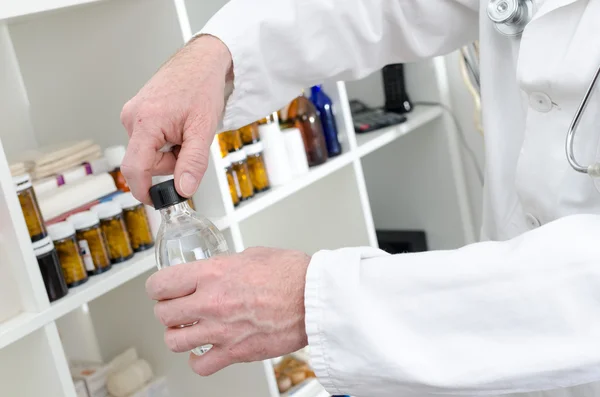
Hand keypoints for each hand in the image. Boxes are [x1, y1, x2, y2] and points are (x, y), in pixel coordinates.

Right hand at [120, 35, 232, 203]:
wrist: (202, 62)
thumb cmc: (202, 87)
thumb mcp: (203, 130)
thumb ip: (192, 162)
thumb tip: (183, 189)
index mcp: (145, 123)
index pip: (134, 169)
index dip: (144, 191)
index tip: (156, 202)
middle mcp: (132, 118)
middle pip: (145, 163)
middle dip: (170, 163)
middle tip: (190, 144)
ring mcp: (133, 115)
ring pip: (149, 152)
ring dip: (170, 151)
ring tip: (186, 130)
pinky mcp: (137, 113)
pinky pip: (150, 140)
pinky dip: (166, 141)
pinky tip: (178, 125)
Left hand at [146, 247, 310, 375]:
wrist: (316, 298)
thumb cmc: (293, 274)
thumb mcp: (253, 255)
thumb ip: (226, 265)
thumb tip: (218, 270)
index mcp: (213, 273)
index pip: (161, 284)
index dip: (157, 287)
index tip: (162, 289)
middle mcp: (211, 302)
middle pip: (163, 314)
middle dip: (167, 310)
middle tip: (177, 307)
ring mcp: (221, 330)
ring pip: (174, 341)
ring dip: (179, 334)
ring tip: (189, 328)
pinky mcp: (236, 352)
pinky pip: (200, 366)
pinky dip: (199, 360)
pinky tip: (205, 351)